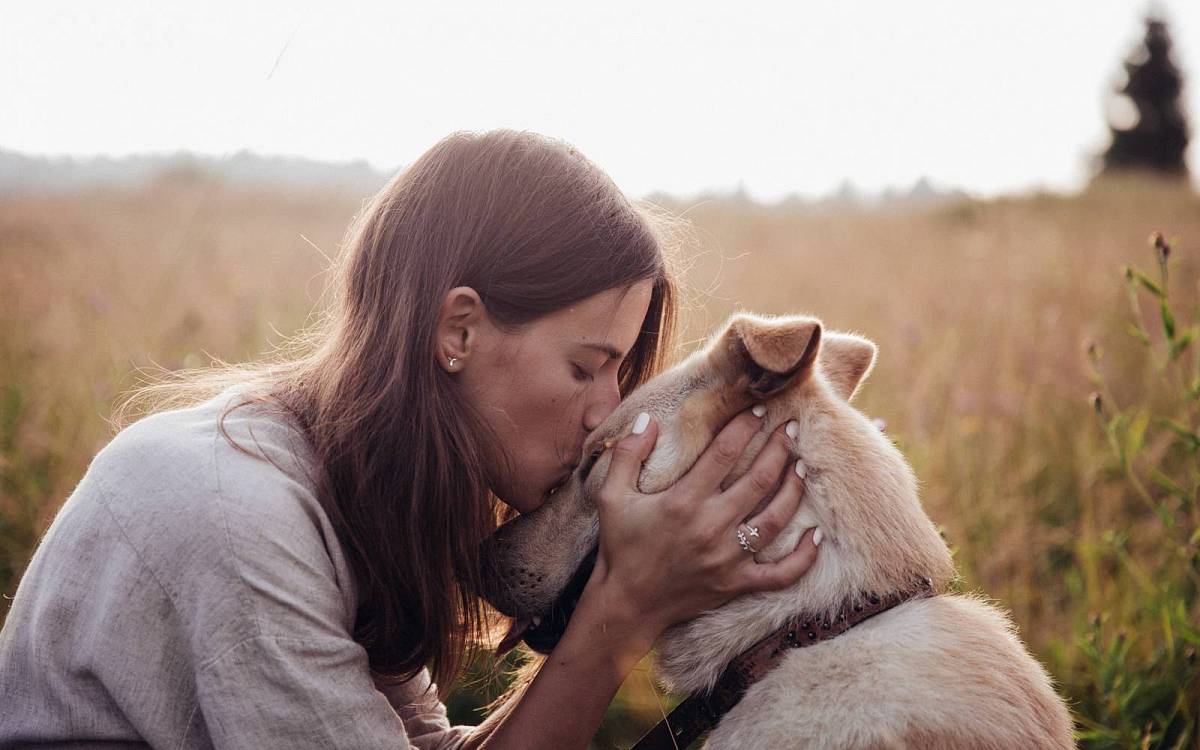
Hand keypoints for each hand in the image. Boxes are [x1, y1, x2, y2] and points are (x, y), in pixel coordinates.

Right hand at [582, 409, 818, 650]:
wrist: (627, 603)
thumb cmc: (620, 546)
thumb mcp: (611, 497)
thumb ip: (627, 454)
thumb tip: (646, 418)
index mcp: (683, 501)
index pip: (724, 453)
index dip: (745, 426)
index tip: (760, 410)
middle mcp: (711, 527)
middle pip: (759, 480)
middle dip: (780, 449)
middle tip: (792, 428)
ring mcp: (728, 558)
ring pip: (776, 518)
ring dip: (794, 489)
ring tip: (801, 466)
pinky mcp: (737, 584)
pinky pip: (782, 573)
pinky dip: (804, 556)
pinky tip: (816, 533)